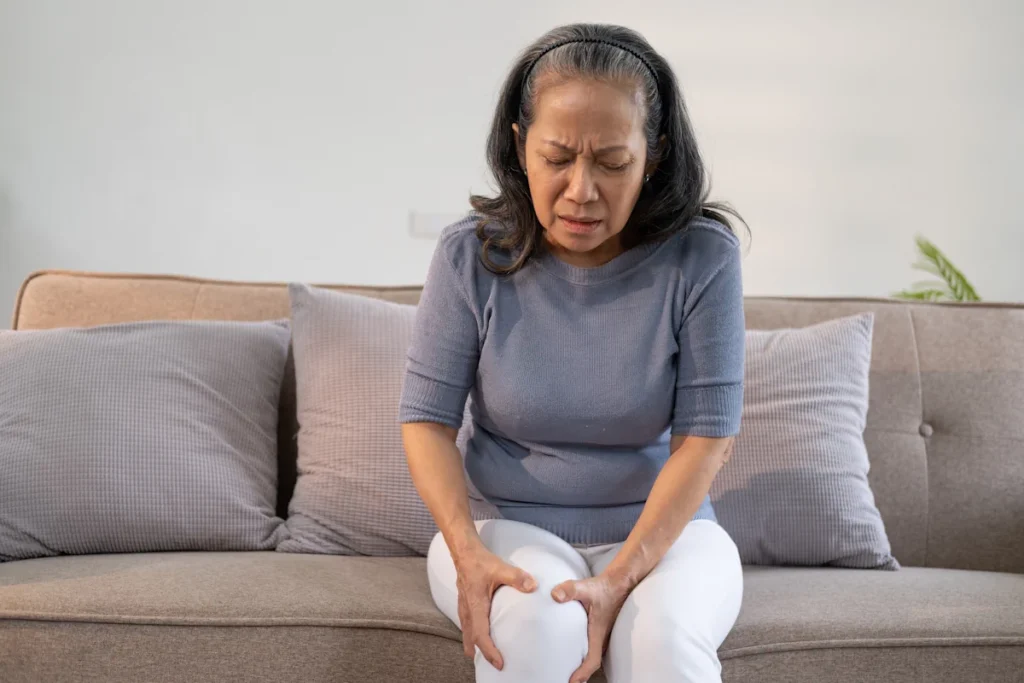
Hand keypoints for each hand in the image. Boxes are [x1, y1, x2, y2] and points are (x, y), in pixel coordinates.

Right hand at [454, 546, 536, 670]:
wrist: (464, 552)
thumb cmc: (480, 561)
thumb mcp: (500, 568)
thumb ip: (517, 577)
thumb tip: (533, 586)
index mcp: (475, 606)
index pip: (481, 635)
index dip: (489, 651)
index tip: (500, 663)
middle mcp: (467, 611)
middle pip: (471, 641)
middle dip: (481, 655)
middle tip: (494, 667)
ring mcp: (464, 609)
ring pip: (467, 634)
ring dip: (476, 647)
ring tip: (487, 658)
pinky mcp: (465, 605)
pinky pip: (467, 627)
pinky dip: (473, 637)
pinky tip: (482, 638)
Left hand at [551, 574, 631, 682]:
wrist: (619, 583)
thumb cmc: (604, 587)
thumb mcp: (587, 587)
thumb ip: (570, 590)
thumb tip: (555, 595)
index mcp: (598, 633)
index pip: (592, 661)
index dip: (581, 673)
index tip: (571, 682)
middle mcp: (600, 639)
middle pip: (590, 665)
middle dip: (577, 677)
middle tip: (560, 681)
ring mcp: (600, 636)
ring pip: (590, 658)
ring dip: (579, 668)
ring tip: (561, 673)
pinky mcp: (597, 631)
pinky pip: (589, 650)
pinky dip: (580, 657)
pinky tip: (567, 655)